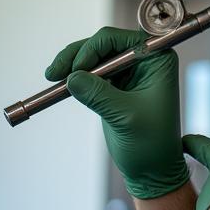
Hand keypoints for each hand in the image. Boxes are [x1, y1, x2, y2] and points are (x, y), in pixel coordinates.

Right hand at [45, 27, 188, 199]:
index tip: (76, 69)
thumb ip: (100, 95)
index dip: (94, 48)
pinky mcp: (116, 85)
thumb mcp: (126, 117)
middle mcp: (145, 60)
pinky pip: (92, 72)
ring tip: (52, 76)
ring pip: (95, 56)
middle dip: (78, 55)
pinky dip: (75, 77)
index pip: (121, 40)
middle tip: (54, 73)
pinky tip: (60, 85)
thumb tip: (72, 78)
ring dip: (72, 64)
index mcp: (158, 59)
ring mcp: (129, 72)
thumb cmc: (151, 143)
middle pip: (104, 44)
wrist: (152, 169)